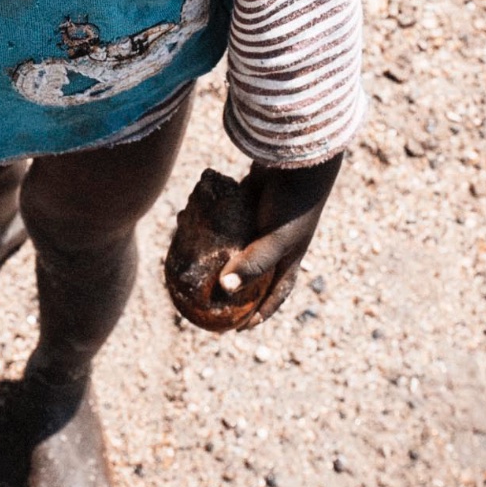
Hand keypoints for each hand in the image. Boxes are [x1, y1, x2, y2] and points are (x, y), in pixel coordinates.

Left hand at [164, 156, 340, 331]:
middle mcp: (276, 242)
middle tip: (205, 297)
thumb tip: (224, 288)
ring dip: (215, 250)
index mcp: (289, 258)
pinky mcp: (250, 199)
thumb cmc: (291, 202)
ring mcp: (262, 220)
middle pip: (251, 270)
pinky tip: (189, 220)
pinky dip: (211, 220)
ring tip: (189, 260)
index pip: (274, 294)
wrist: (296, 156)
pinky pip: (227, 216)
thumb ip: (253, 263)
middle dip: (230, 283)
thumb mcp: (276, 239)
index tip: (238, 330)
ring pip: (235, 242)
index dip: (260, 313)